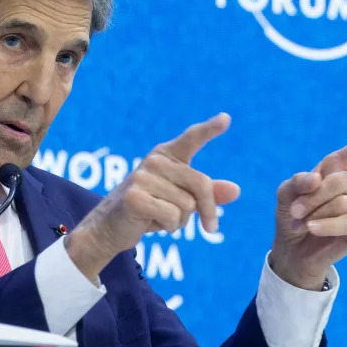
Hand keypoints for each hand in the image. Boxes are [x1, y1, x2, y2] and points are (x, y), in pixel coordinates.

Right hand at [66, 114, 241, 279]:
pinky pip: (172, 217)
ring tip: (158, 217)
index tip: (226, 118)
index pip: (191, 138)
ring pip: (187, 206)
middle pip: (201, 185)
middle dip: (207, 210)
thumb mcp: (181, 200)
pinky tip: (149, 223)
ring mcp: (142, 177)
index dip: (210, 129)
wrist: (111, 226)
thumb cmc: (149, 209)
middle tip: (208, 227)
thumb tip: (236, 190)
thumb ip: (207, 194)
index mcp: (166, 155)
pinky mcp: (135, 197)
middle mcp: (155, 161)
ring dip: (179, 221)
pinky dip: (168, 227)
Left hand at [269, 125, 346, 289]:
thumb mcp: (285, 194)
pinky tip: (312, 228)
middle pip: (341, 180)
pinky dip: (327, 225)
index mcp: (335, 169)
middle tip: (296, 210)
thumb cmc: (292, 215)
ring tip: (302, 223)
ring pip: (343, 202)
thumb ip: (298, 181)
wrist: (292, 248)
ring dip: (316, 213)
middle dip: (314, 196)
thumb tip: (317, 178)